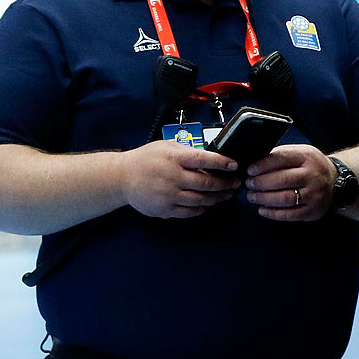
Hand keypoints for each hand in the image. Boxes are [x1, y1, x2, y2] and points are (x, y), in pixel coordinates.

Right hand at [121, 141, 240, 219]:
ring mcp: (168, 195)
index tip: (234, 165)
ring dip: (217, 198)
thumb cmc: (146, 159)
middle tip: (236, 183)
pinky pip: (190, 211)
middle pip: (206, 183)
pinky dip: (202, 208)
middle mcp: (171, 177)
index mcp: (173, 158)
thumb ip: (188, 152)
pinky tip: (209, 203)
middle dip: (225, 184)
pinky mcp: (164, 209)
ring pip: (201, 200)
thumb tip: (212, 158)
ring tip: (227, 194)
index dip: (221, 162)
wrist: (122, 178)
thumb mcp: (167, 147)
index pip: (203, 160)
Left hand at [244, 144, 333, 221]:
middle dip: (261, 183)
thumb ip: (281, 155)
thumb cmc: (311, 166)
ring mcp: (315, 194)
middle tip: (249, 184)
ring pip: (285, 198)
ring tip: (252, 196)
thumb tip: (255, 162)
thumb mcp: (301, 153)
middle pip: (282, 180)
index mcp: (308, 157)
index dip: (263, 165)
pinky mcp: (313, 210)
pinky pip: (290, 214)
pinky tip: (263, 209)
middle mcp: (313, 175)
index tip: (250, 170)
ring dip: (264, 198)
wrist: (335, 181)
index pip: (282, 158)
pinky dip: (273, 213)